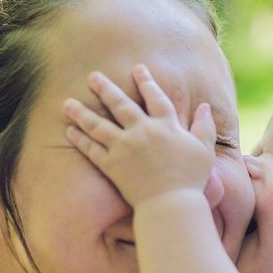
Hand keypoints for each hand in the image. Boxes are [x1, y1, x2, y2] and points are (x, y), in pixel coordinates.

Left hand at [62, 65, 215, 206]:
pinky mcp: (112, 166)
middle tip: (93, 76)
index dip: (146, 81)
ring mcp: (124, 148)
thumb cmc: (191, 179)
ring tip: (67, 102)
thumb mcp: (205, 150)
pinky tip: (69, 131)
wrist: (172, 204)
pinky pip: (92, 149)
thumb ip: (205, 127)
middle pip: (120, 104)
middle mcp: (142, 132)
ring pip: (98, 125)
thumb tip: (205, 106)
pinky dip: (80, 139)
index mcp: (166, 126)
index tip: (137, 68)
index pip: (155, 97)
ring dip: (81, 112)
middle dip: (105, 88)